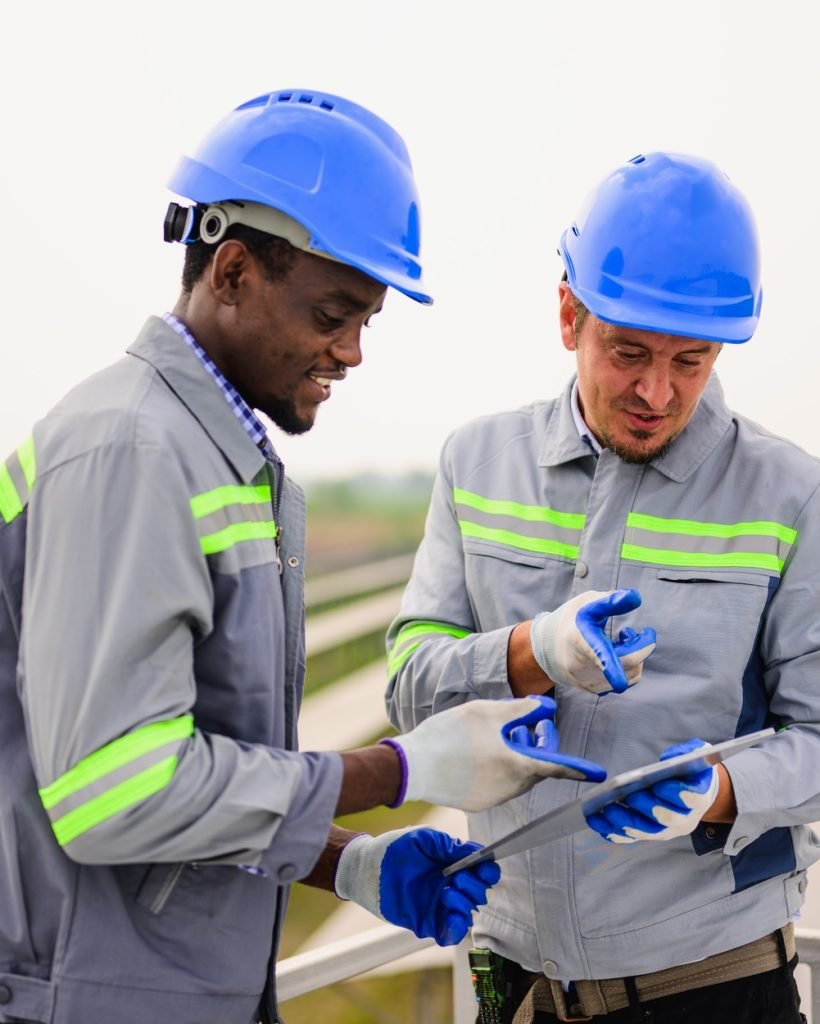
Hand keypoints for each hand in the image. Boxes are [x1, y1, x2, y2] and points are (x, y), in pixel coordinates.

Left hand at [334, 827, 500, 944]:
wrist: (369, 866)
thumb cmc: (397, 848)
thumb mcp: (426, 839)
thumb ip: (450, 846)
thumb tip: (475, 852)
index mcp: (454, 866)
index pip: (482, 872)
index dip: (488, 871)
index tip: (484, 867)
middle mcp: (450, 887)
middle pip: (479, 894)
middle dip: (474, 886)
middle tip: (456, 877)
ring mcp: (439, 906)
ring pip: (468, 915)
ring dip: (464, 903)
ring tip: (447, 891)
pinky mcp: (427, 922)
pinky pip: (450, 934)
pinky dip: (456, 928)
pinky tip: (451, 914)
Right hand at [388, 695, 605, 811]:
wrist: (413, 766)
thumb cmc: (450, 735)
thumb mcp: (488, 713)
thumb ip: (522, 710)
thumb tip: (546, 709)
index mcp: (518, 765)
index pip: (557, 766)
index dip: (579, 768)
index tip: (600, 774)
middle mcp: (511, 788)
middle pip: (535, 767)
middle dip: (536, 747)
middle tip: (526, 726)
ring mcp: (494, 799)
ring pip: (516, 776)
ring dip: (515, 756)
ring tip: (494, 735)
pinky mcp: (479, 804)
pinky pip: (497, 784)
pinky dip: (497, 768)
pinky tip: (475, 752)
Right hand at [530, 589, 655, 693]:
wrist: (546, 645)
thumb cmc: (571, 619)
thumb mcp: (588, 603)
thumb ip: (611, 601)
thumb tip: (635, 597)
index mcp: (579, 640)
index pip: (598, 654)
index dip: (609, 668)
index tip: (619, 682)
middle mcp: (581, 666)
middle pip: (626, 663)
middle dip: (641, 646)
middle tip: (637, 631)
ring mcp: (588, 681)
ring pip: (629, 674)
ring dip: (636, 655)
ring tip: (623, 639)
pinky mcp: (594, 689)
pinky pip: (624, 682)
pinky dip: (629, 667)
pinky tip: (618, 654)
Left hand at [585, 739, 718, 842]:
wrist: (695, 790)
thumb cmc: (691, 770)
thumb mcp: (695, 753)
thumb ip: (685, 753)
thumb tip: (668, 760)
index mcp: (699, 796)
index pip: (692, 799)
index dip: (677, 794)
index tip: (659, 785)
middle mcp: (685, 818)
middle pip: (667, 819)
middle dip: (647, 807)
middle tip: (629, 796)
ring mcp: (667, 830)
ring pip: (646, 831)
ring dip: (625, 822)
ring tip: (605, 810)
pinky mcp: (650, 834)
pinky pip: (631, 836)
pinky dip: (614, 831)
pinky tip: (597, 821)